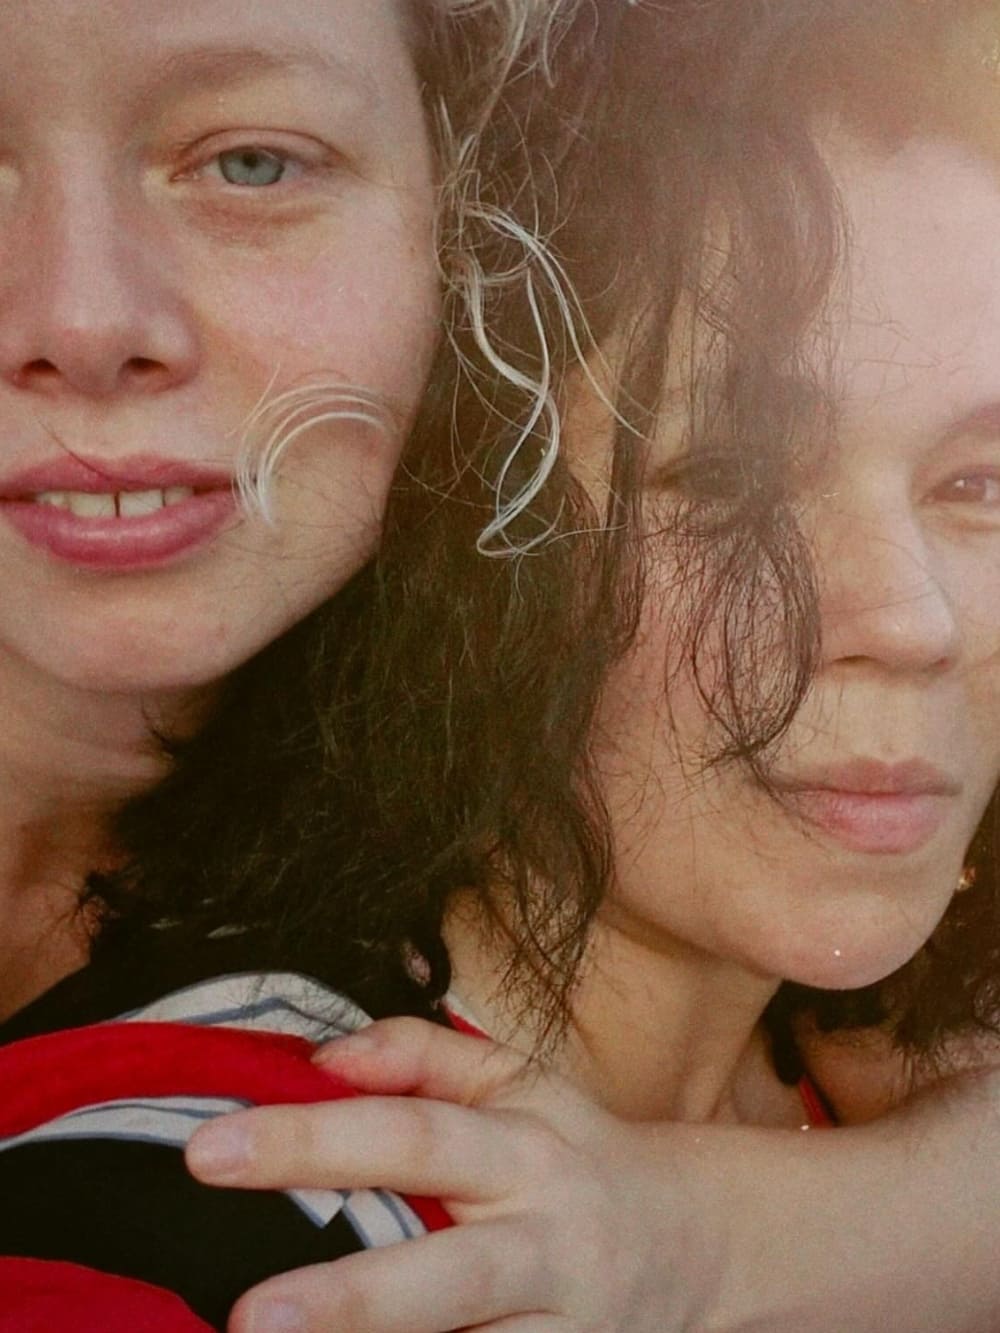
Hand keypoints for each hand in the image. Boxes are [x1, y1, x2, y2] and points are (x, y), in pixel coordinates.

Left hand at [186, 1017, 692, 1332]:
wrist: (701, 1242)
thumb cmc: (582, 1153)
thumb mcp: (521, 1081)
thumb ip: (424, 1055)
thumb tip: (324, 1056)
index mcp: (522, 1148)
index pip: (410, 1134)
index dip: (314, 1139)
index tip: (210, 1148)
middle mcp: (544, 1240)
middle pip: (446, 1270)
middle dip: (350, 1298)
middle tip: (248, 1315)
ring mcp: (562, 1326)